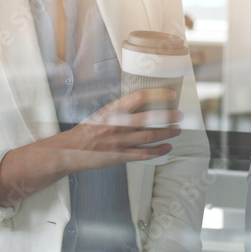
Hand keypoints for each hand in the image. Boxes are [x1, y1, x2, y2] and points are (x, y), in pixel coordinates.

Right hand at [58, 88, 183, 172]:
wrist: (71, 149)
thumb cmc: (87, 130)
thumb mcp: (103, 114)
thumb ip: (120, 111)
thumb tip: (141, 105)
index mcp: (114, 110)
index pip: (139, 97)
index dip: (158, 95)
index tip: (170, 95)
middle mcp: (118, 124)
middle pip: (149, 119)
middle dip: (168, 117)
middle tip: (179, 115)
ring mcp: (119, 141)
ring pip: (150, 137)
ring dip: (167, 134)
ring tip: (177, 131)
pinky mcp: (120, 156)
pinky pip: (143, 154)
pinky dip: (158, 151)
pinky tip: (167, 147)